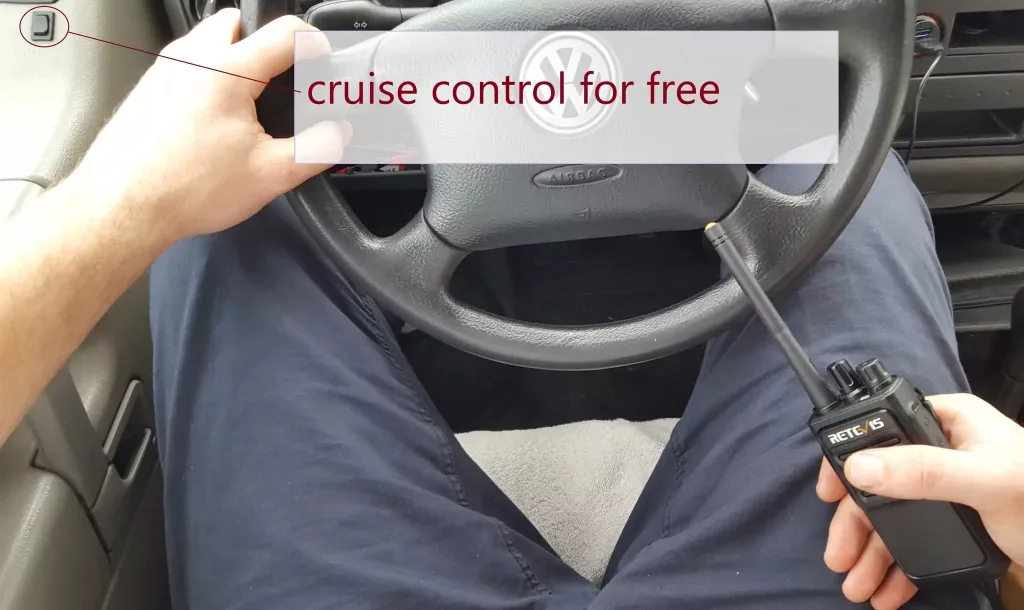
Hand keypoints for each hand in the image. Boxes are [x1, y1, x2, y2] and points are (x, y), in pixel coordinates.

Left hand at [69, 9, 343, 246]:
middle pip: (239, 23)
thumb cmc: (184, 189)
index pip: (286, 32)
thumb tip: (338, 134)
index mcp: (228, 71)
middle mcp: (192, 58)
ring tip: (251, 101)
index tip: (324, 61)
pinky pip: (186, 65)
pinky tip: (216, 119)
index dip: (316, 44)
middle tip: (284, 78)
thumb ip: (316, 150)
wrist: (123, 206)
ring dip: (234, 58)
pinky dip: (208, 78)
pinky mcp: (147, 88)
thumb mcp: (270, 175)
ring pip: (208, 41)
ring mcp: (164, 69)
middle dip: (267, 44)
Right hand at [816, 394, 1023, 608]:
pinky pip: (916, 541)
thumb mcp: (986, 482)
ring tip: (858, 587)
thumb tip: (860, 465)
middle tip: (840, 559)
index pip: (881, 428)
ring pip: (895, 519)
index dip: (848, 459)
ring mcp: (948, 489)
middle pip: (880, 484)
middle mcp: (942, 450)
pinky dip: (898, 567)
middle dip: (857, 527)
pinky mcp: (958, 522)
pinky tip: (888, 591)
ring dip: (873, 555)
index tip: (827, 493)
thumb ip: (924, 471)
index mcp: (947, 422)